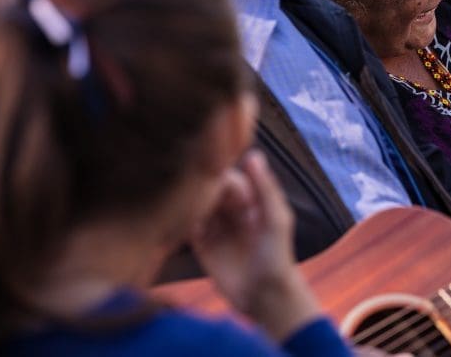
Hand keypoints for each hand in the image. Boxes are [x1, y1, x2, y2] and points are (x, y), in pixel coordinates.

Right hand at [191, 150, 318, 341]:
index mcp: (251, 199)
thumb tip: (253, 154)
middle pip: (208, 190)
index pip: (228, 178)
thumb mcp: (276, 219)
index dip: (217, 177)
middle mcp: (231, 209)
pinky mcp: (201, 245)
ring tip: (178, 208)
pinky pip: (185, 228)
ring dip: (185, 204)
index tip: (207, 181)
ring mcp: (215, 226)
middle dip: (197, 189)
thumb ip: (265, 188)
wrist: (265, 296)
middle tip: (187, 194)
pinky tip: (174, 223)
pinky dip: (179, 223)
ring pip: (194, 206)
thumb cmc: (277, 256)